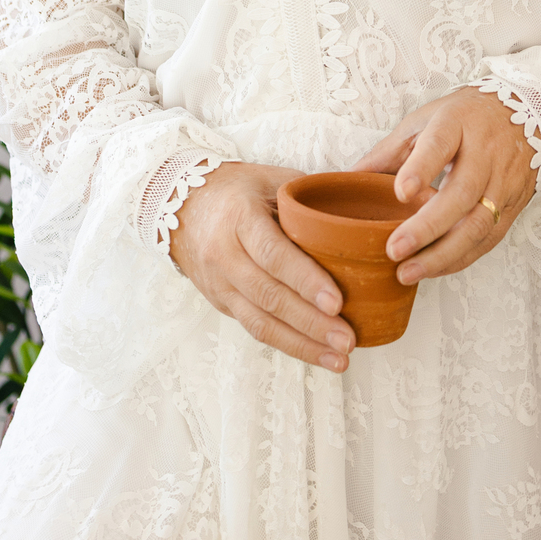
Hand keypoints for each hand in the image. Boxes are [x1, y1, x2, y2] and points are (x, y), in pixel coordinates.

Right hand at [169, 161, 354, 371]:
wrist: (182, 206)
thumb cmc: (238, 189)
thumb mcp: (270, 180)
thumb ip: (308, 199)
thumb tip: (358, 214)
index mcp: (239, 217)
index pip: (273, 254)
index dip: (305, 280)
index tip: (337, 302)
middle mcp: (224, 255)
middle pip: (269, 296)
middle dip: (311, 323)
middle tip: (348, 340)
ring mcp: (219, 284)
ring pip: (260, 322)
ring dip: (302, 344)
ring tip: (339, 359)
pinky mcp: (221, 303)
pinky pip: (254, 328)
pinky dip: (287, 344)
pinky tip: (315, 353)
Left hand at [352, 89, 537, 284]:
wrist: (527, 113)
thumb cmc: (464, 118)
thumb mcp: (424, 121)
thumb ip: (388, 152)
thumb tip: (347, 180)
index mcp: (457, 122)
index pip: (440, 144)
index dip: (422, 168)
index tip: (400, 193)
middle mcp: (486, 151)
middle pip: (462, 192)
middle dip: (427, 226)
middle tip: (394, 250)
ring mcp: (504, 180)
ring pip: (479, 223)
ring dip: (443, 253)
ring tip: (408, 272)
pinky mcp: (514, 204)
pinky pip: (489, 238)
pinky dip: (461, 258)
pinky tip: (434, 268)